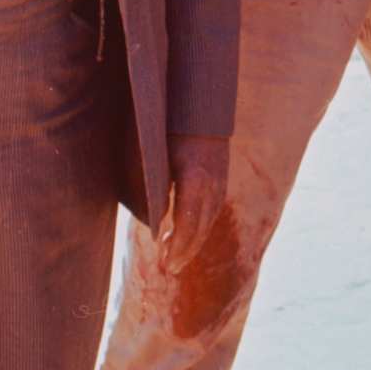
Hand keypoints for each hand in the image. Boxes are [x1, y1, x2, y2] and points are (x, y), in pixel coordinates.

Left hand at [156, 135, 227, 274]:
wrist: (199, 101)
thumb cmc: (167, 126)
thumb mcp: (150, 155)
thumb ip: (148, 189)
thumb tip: (152, 221)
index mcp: (194, 179)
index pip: (188, 223)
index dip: (177, 247)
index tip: (165, 264)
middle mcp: (213, 183)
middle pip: (201, 226)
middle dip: (185, 250)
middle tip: (168, 268)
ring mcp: (221, 179)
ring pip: (209, 219)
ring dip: (194, 239)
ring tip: (175, 254)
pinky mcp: (222, 175)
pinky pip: (213, 208)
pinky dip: (201, 224)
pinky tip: (188, 229)